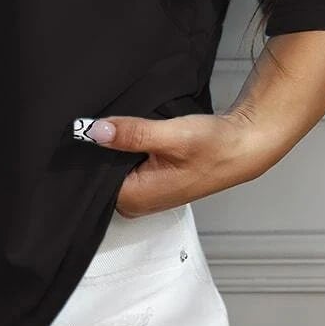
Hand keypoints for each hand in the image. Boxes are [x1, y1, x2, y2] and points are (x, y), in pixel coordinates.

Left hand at [78, 111, 268, 217]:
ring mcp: (144, 194)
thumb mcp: (171, 135)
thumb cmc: (215, 147)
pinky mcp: (151, 182)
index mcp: (136, 198)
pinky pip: (126, 166)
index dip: (86, 151)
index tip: (82, 129)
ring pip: (113, 168)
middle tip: (106, 123)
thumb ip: (132, 133)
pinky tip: (133, 135)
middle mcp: (137, 202)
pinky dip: (126, 150)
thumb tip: (94, 130)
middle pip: (99, 174)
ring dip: (114, 148)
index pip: (90, 179)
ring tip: (122, 127)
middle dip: (100, 148)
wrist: (242, 147)